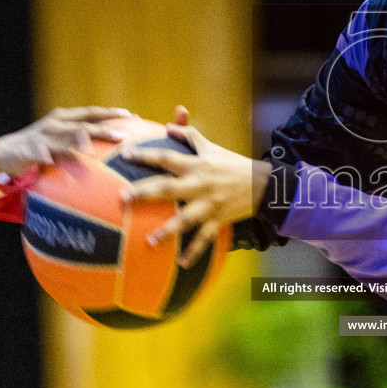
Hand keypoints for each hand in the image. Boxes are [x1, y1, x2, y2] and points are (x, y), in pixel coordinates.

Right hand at [0, 106, 130, 179]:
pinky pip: (43, 156)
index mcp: (64, 118)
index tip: (132, 116)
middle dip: (103, 129)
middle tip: (122, 136)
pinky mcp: (30, 149)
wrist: (5, 153)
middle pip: (83, 125)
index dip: (111, 114)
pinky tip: (59, 168)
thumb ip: (80, 142)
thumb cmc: (39, 149)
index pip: (91, 114)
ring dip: (79, 143)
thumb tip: (109, 149)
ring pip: (64, 138)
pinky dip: (50, 160)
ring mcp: (42, 136)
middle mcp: (55, 124)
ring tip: (92, 149)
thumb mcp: (61, 142)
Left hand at [121, 105, 269, 267]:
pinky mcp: (218, 220)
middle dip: (145, 193)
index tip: (126, 155)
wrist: (263, 184)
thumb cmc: (233, 164)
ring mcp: (209, 204)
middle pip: (168, 189)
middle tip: (124, 198)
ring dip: (168, 230)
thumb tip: (169, 124)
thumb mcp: (212, 147)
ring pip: (185, 219)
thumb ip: (190, 135)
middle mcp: (200, 185)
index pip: (167, 158)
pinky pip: (204, 238)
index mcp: (197, 165)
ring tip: (150, 241)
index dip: (146, 155)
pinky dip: (194, 252)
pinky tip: (181, 264)